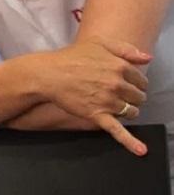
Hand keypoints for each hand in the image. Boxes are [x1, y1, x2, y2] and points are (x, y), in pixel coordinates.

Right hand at [46, 36, 151, 153]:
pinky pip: (118, 131)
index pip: (141, 80)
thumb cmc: (70, 57)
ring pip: (131, 111)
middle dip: (132, 96)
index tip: (126, 83)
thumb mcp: (99, 43)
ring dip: (127, 110)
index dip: (135, 82)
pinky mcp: (97, 115)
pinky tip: (140, 150)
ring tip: (115, 106)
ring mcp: (109, 101)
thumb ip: (126, 49)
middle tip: (118, 94)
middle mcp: (118, 84)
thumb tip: (147, 58)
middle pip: (138, 96)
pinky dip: (130, 142)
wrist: (48, 74)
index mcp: (120, 67)